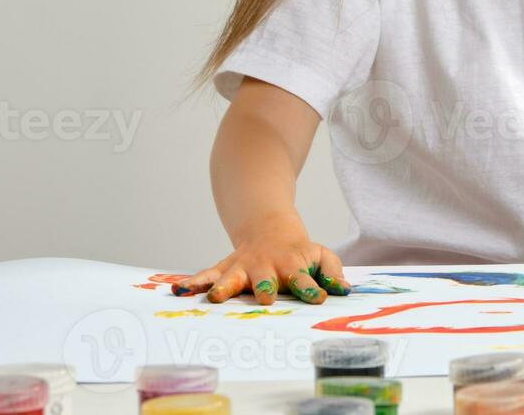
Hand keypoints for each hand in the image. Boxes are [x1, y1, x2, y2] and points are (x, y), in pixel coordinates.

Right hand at [176, 215, 351, 305]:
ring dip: (224, 287)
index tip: (319, 298)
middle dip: (264, 287)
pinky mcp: (225, 268)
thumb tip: (343, 290)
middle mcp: (265, 267)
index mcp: (291, 265)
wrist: (267, 226)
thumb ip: (332, 272)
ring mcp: (242, 267)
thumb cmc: (298, 250)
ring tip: (214, 298)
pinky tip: (180, 291)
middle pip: (264, 278)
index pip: (303, 279)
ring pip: (231, 277)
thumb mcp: (320, 254)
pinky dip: (194, 282)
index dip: (311, 288)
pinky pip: (207, 275)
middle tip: (265, 297)